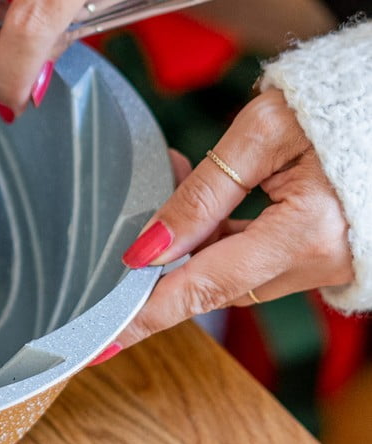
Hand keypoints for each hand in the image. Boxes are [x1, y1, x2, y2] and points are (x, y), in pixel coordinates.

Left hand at [109, 89, 353, 349]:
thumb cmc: (339, 103)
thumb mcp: (264, 133)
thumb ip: (204, 192)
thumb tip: (151, 246)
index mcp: (307, 232)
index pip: (205, 286)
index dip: (149, 314)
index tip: (103, 340)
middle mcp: (321, 261)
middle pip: (218, 284)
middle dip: (165, 267)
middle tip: (124, 237)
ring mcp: (328, 261)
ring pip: (236, 273)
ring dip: (194, 246)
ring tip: (167, 184)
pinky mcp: (326, 252)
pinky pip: (259, 259)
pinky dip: (224, 239)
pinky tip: (201, 206)